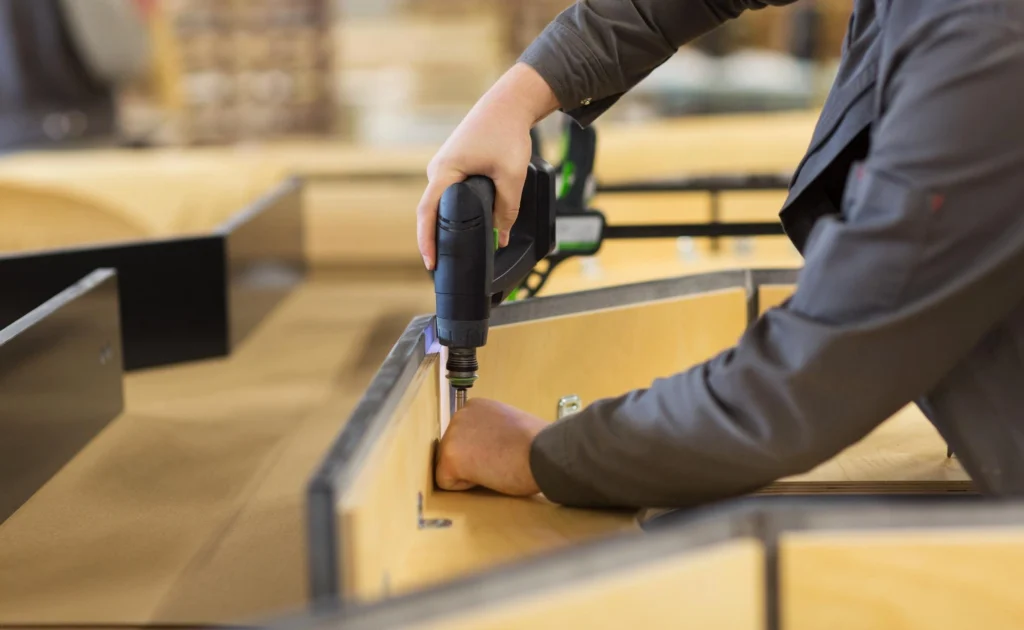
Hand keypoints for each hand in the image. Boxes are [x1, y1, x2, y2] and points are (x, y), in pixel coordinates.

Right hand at [417, 63, 559, 269]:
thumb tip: (501, 238)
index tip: (430, 263)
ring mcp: (444, 166)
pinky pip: (447, 193)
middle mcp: (438, 169)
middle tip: (440, 264)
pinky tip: (459, 225)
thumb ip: (507, 210)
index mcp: (445, 171)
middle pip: (429, 210)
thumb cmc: (506, 133)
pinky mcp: (453, 165)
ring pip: (439, 202)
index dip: (427, 240)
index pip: (428, 212)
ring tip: (449, 249)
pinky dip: (450, 211)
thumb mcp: (511, 176)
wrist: (508, 105)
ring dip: (442, 224)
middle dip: (433, 238)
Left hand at [435, 398, 547, 495]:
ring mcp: (452, 435)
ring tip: (496, 467)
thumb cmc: (537, 444)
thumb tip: (486, 446)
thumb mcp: (509, 426)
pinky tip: (488, 475)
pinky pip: (446, 482)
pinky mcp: (450, 457)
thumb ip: (491, 431)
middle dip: (471, 461)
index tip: (501, 452)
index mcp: (475, 406)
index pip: (464, 436)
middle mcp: (459, 415)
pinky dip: (465, 487)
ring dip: (469, 473)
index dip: (481, 451)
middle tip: (499, 462)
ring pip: (448, 465)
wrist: (544, 452)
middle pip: (453, 449)